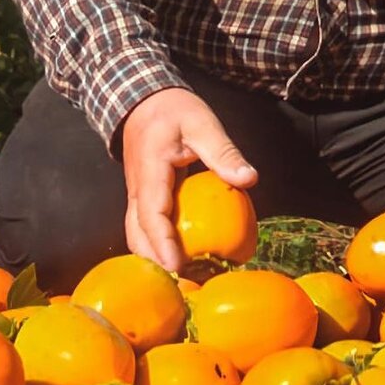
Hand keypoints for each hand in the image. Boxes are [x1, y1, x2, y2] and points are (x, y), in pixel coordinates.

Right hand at [121, 87, 256, 271]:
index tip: (178, 266)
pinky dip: (157, 247)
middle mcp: (137, 189)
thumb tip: (249, 179)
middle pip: (138, 236)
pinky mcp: (142, 198)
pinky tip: (179, 259)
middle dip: (157, 263)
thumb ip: (223, 152)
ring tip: (185, 280)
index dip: (163, 243)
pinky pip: (144, 229)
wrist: (141, 100)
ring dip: (155, 259)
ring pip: (137, 236)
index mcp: (150, 170)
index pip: (152, 214)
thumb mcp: (202, 123)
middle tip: (186, 285)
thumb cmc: (173, 110)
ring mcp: (136, 195)